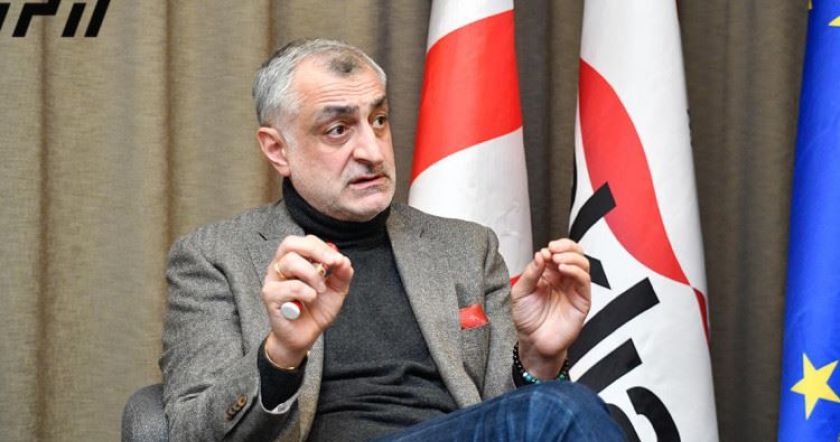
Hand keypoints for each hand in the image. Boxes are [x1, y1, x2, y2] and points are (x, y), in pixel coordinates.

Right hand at [261, 235, 352, 366]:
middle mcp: (281, 266)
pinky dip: (305, 292)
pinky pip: (288, 286)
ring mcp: (273, 280)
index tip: (338, 260)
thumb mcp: (336, 290)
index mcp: (295, 260)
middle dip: (315, 251)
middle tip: (331, 263)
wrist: (306, 336)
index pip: (305, 241)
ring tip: (320, 290)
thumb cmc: (316, 310)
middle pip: (290, 243)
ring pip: (290, 262)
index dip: (323, 247)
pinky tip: (309, 300)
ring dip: (312, 275)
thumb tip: (344, 260)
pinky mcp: (269, 296)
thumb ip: (342, 274)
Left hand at [511, 239, 590, 378]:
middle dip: (566, 248)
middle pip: (575, 254)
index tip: (548, 248)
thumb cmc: (527, 319)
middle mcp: (564, 279)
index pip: (560, 252)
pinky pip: (585, 281)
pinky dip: (576, 271)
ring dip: (572, 257)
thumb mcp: (521, 291)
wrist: (533, 341)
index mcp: (549, 274)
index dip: (557, 246)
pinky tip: (564, 269)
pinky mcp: (582, 301)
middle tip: (554, 250)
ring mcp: (574, 289)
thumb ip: (531, 272)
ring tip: (558, 260)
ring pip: (583, 265)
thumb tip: (542, 254)